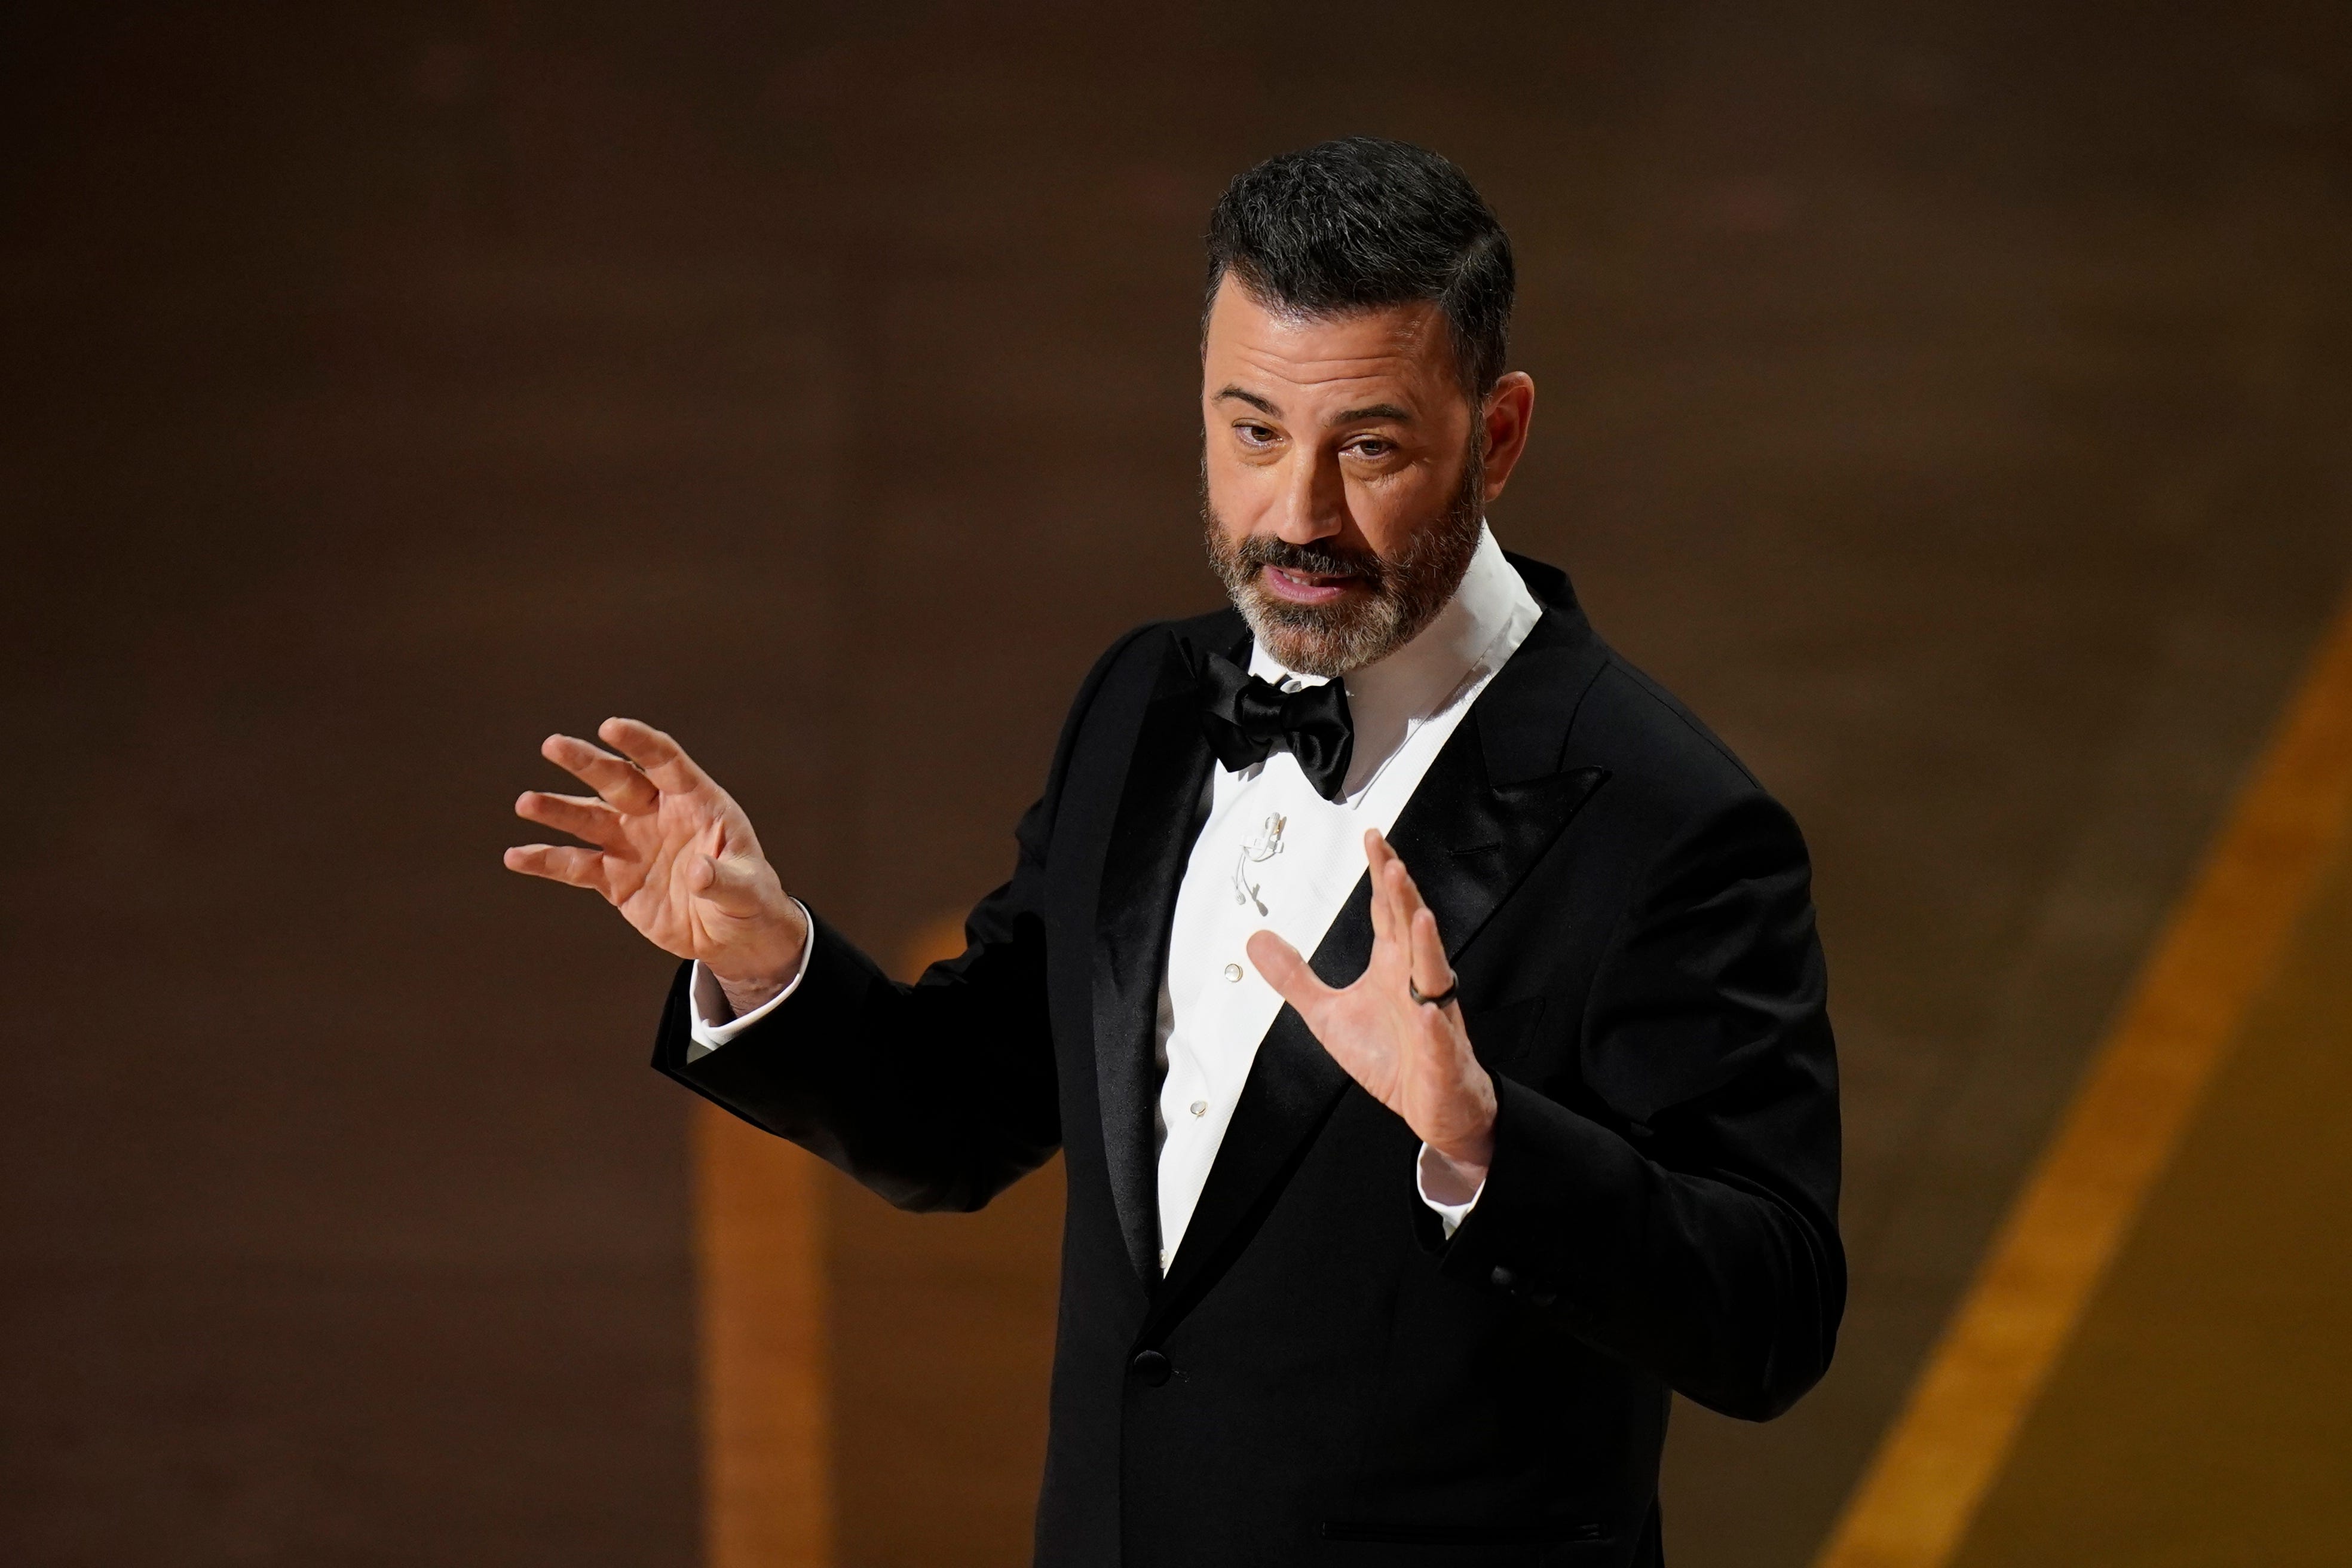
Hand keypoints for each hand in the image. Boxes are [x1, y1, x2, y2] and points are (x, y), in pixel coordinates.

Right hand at [504, 718, 806, 1014]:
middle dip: (586, 762)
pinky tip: (516, 857)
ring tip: (526, 803)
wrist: (732, 936)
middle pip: (616, 780)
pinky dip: (547, 861)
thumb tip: (699, 874)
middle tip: (553, 745)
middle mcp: (657, 814)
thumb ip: (724, 880)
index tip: (610, 727)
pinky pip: (576, 866)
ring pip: (589, 818)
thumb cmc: (749, 900)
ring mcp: (632, 843)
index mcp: (696, 802)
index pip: (665, 761)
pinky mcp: (615, 878)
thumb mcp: (747, 891)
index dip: (639, 743)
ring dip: (558, 809)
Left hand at [1246, 828, 1495, 1194]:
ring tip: (1419, 917)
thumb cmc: (1391, 1056)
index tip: (1372, 838)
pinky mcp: (1442, 1057)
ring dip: (1427, 946)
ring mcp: (1434, 1018)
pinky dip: (1435, 1027)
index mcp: (1394, 966)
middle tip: (1392, 863)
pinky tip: (1428, 1013)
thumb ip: (1294, 977)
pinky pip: (1439, 1039)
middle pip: (1411, 931)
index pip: (1387, 911)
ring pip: (1434, 975)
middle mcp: (1417, 982)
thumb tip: (1256, 939)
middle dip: (1403, 897)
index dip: (1381, 875)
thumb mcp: (1327, 1014)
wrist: (1434, 1107)